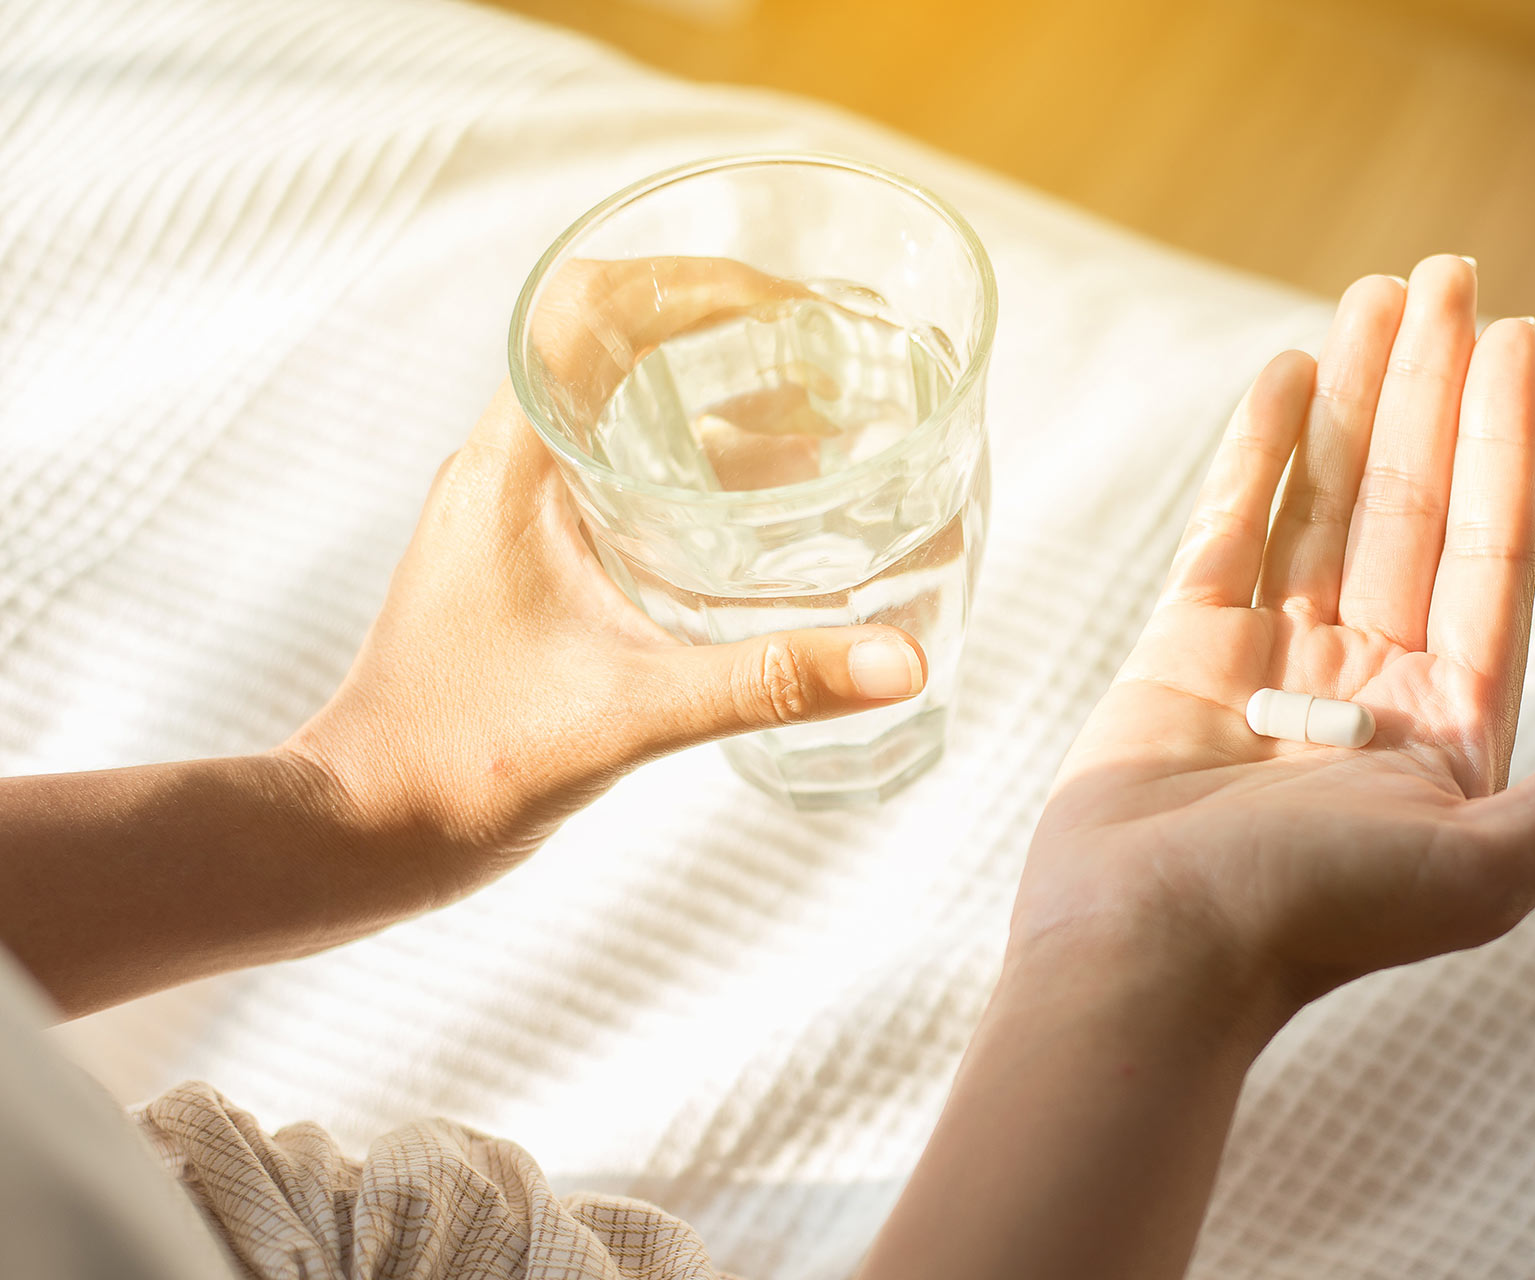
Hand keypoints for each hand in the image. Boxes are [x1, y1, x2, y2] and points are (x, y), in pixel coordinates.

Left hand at [280, 259, 927, 900]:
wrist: (360, 835)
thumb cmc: (457, 764)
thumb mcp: (628, 715)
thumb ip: (767, 683)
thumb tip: (902, 661)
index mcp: (510, 466)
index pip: (588, 307)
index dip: (694, 285)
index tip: (791, 310)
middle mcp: (509, 471)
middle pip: (620, 348)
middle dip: (735, 341)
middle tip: (833, 366)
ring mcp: (518, 517)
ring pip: (627, 419)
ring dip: (723, 409)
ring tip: (826, 424)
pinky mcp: (534, 566)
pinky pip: (626, 483)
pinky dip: (703, 477)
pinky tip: (773, 520)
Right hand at [1015, 256, 1534, 1042]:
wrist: (1148, 956)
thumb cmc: (1315, 921)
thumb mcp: (1490, 868)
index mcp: (1445, 726)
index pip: (1490, 552)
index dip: (1507, 441)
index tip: (1517, 336)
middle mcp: (1366, 681)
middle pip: (1411, 505)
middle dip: (1431, 387)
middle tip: (1444, 273)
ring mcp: (1270, 660)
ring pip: (1322, 502)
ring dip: (1354, 397)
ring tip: (1374, 293)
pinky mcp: (1181, 651)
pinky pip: (1226, 530)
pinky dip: (1253, 452)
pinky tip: (1288, 374)